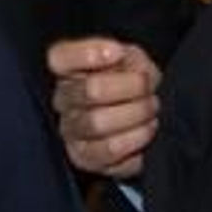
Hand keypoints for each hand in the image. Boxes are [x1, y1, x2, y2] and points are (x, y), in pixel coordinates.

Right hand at [48, 37, 160, 178]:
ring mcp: (71, 132)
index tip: (118, 52)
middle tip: (149, 90)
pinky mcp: (85, 159)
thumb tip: (118, 56)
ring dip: (135, 117)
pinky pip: (110, 154)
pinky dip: (135, 143)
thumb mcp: (133, 59)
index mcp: (68, 70)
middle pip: (91, 90)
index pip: (60, 57)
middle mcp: (62, 101)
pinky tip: (143, 133)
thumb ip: (127, 55)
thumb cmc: (130, 82)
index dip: (88, 53)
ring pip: (99, 124)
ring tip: (151, 113)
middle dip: (131, 88)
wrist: (136, 114)